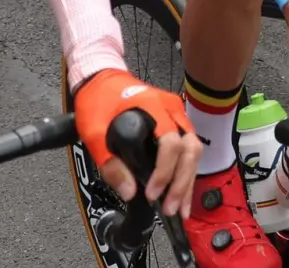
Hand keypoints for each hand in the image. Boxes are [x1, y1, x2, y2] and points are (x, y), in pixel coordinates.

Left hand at [74, 69, 200, 217]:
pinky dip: (185, 173)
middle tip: (171, 209)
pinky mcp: (176, 123)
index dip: (164, 172)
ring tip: (181, 209)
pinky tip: (181, 193)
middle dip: (182, 183)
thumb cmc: (97, 100)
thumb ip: (111, 163)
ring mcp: (177, 115)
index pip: (171, 143)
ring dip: (188, 181)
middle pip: (191, 148)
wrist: (100, 79)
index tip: (151, 193)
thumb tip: (129, 192)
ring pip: (194, 150)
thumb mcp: (94, 132)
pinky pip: (188, 149)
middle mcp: (172, 109)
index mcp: (154, 106)